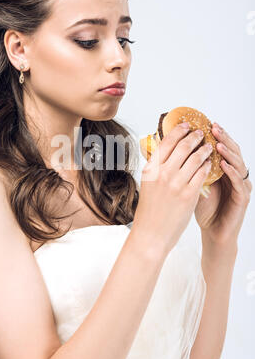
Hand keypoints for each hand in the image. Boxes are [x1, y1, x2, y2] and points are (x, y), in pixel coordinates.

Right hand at [133, 123, 212, 254]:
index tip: (186, 124)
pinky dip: (207, 166)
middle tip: (201, 132)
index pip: (166, 142)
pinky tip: (210, 164)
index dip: (178, 130)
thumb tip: (164, 150)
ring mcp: (176, 184)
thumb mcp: (148, 184)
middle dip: (195, 136)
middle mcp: (163, 173)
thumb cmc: (149, 211)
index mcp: (151, 169)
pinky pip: (203, 174)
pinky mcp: (189, 195)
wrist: (151, 234)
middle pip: (183, 146)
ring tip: (208, 146)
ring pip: (196, 158)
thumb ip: (157, 167)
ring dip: (204, 149)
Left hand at [194, 123, 252, 247]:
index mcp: (222, 169)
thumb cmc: (202, 209)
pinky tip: (224, 164)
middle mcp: (233, 174)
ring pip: (238, 163)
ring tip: (218, 142)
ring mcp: (240, 185)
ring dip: (228, 151)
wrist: (212, 232)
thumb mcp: (191, 184)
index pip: (219, 146)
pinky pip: (239, 182)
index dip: (212, 135)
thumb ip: (186, 168)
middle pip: (231, 150)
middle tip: (213, 127)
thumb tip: (167, 152)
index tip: (202, 123)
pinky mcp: (242, 198)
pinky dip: (232, 171)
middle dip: (222, 138)